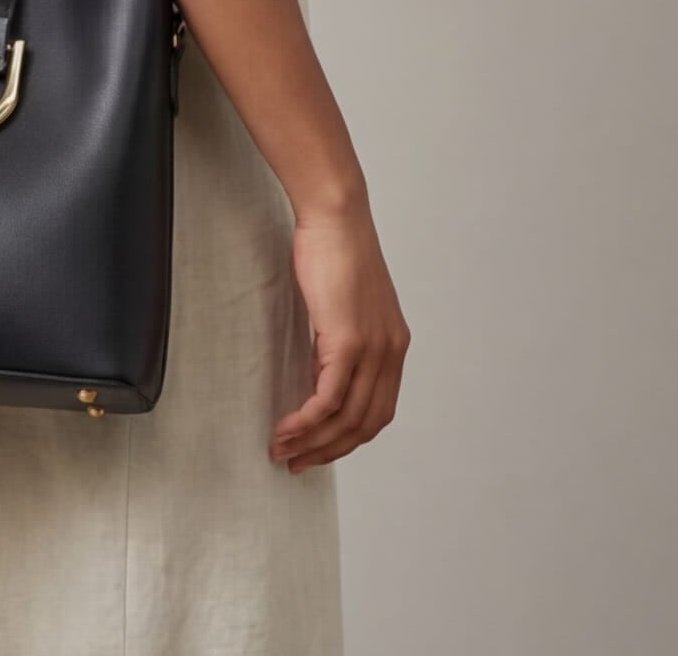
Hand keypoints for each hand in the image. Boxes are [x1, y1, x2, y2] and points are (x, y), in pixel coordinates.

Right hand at [269, 194, 409, 471]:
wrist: (337, 216)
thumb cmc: (334, 249)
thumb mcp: (344, 303)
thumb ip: (340, 339)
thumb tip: (318, 371)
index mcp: (394, 345)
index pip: (377, 411)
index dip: (347, 438)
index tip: (318, 448)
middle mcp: (391, 353)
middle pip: (364, 425)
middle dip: (329, 451)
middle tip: (296, 462)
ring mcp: (372, 350)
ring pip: (345, 420)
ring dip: (313, 443)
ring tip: (283, 450)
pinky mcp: (348, 342)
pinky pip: (328, 400)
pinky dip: (306, 422)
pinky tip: (286, 428)